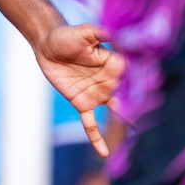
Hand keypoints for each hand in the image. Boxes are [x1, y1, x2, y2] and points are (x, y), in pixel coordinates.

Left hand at [34, 23, 124, 156]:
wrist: (47, 44)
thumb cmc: (66, 35)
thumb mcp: (82, 31)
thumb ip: (97, 32)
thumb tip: (111, 32)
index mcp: (112, 63)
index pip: (123, 71)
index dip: (123, 72)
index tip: (127, 72)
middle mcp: (108, 81)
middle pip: (121, 92)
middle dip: (129, 100)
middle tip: (137, 109)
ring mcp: (95, 94)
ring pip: (111, 111)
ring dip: (122, 122)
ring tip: (134, 134)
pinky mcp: (81, 103)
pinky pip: (90, 124)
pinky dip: (97, 138)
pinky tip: (104, 153)